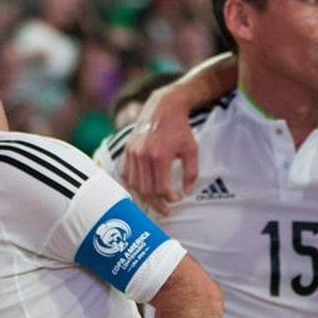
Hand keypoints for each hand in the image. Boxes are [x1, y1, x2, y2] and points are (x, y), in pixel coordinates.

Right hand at [121, 87, 199, 214]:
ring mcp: (132, 153)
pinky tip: (142, 190)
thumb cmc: (180, 129)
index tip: (176, 199)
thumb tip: (186, 192)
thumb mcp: (191, 149)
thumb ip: (191, 173)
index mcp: (160, 155)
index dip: (169, 198)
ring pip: (134, 185)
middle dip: (157, 204)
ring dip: (144, 197)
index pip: (161, 188)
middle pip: (146, 190)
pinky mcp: (126, 150)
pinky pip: (126, 175)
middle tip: (165, 210)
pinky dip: (132, 185)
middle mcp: (143, 155)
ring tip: (154, 203)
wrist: (164, 107)